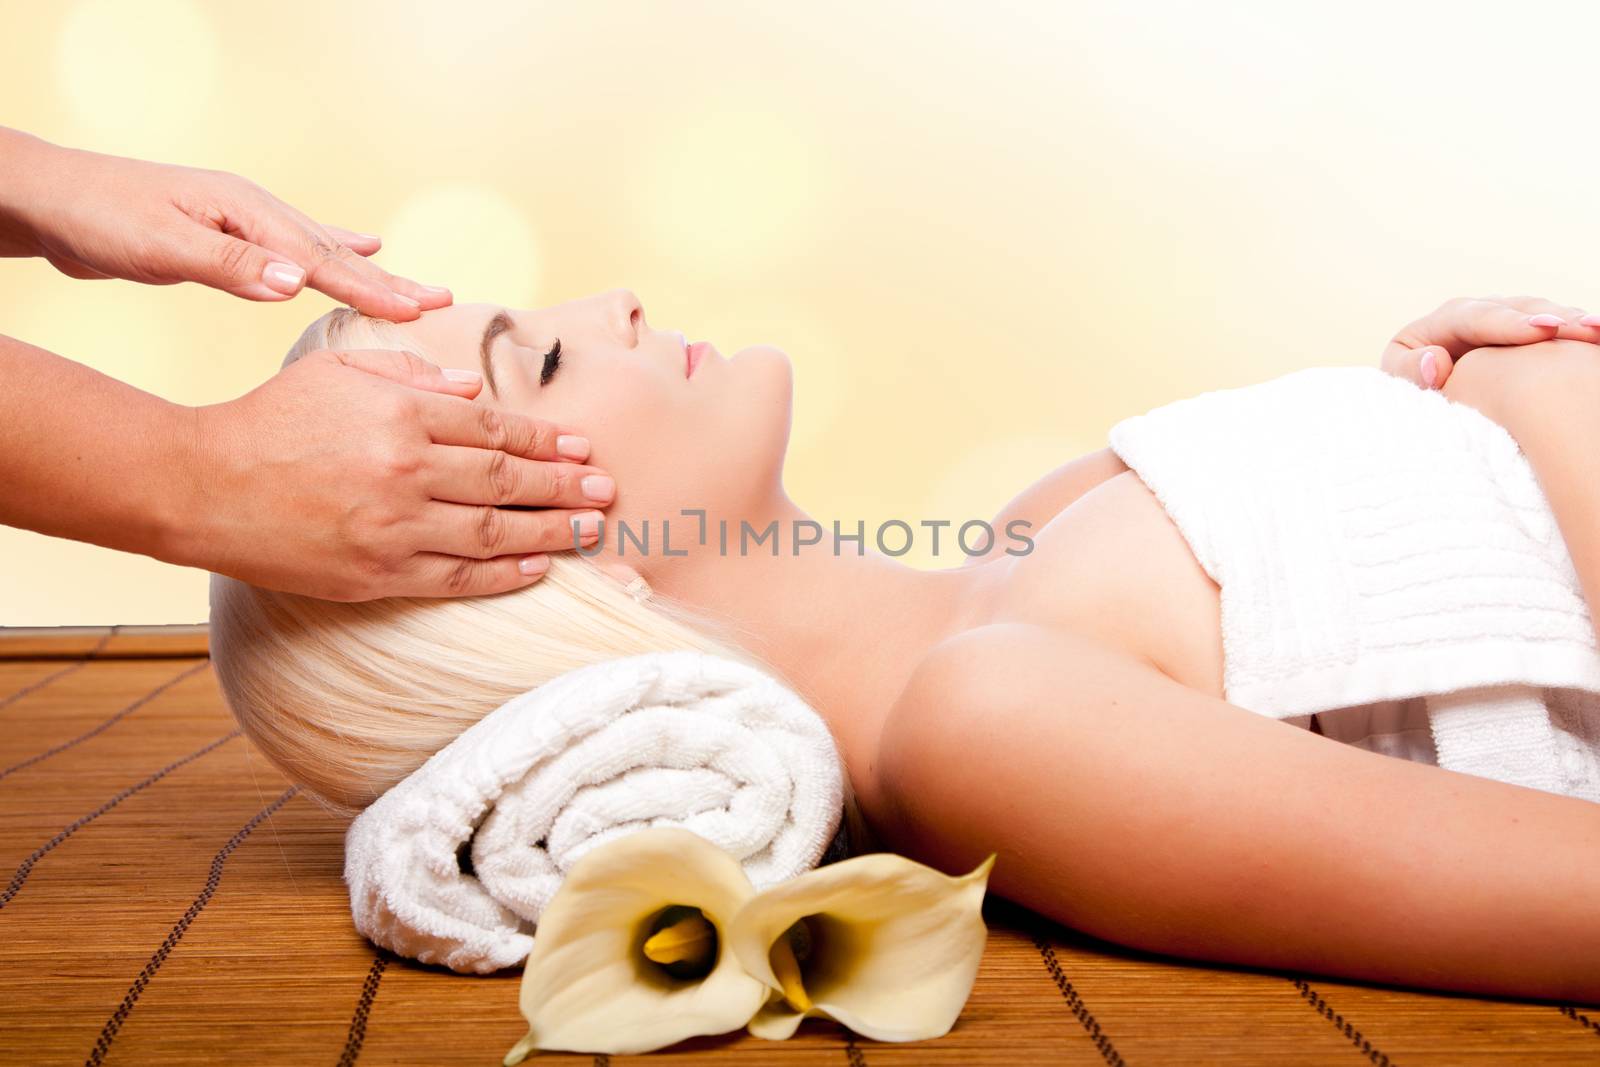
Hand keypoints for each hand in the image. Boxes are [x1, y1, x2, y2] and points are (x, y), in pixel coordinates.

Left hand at [0, 126, 447, 320]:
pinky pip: (299, 251)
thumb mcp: (163, 244)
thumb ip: (231, 265)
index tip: (419, 311)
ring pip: (323, 252)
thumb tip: (298, 282)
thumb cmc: (102, 218)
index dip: (372, 289)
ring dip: (369, 272)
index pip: (321, 261)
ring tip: (414, 285)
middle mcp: (256, 213)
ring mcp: (247, 223)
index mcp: (247, 213)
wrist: (54, 199)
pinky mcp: (233, 239)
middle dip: (389, 281)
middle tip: (443, 300)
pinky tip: (356, 249)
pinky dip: (333, 255)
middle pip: (335, 254)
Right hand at [188, 351, 616, 600]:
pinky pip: (460, 576)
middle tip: (606, 489)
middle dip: (565, 484)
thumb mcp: (338, 373)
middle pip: (508, 478)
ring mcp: (395, 526)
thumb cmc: (270, 420)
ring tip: (591, 527)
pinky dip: (507, 573)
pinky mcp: (379, 573)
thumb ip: (410, 375)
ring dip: (553, 529)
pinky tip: (541, 565)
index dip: (546, 438)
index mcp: (401, 414)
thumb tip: (473, 388)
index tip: (581, 445)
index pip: (495, 427)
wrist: (202, 486)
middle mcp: (407, 470)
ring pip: (496, 531)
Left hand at [1381, 295, 1599, 390]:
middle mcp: (1487, 311)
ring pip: (1549, 315)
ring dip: (1575, 323)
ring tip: (1598, 333)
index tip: (1541, 331)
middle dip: (1556, 318)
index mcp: (1451, 317)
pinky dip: (1579, 334)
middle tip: (1586, 329)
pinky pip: (1560, 331)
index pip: (1480, 317)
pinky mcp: (1532, 334)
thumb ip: (1409, 369)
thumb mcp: (1400, 373)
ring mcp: (1513, 319)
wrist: (1427, 376)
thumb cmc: (1412, 376)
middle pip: (1524, 310)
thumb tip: (1434, 363)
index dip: (1511, 323)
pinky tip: (1598, 341)